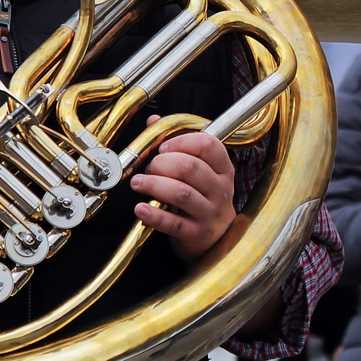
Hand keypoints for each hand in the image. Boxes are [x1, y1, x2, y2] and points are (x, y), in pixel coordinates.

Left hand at [131, 118, 236, 261]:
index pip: (208, 145)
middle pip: (190, 167)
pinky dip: (154, 215)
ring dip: (154, 185)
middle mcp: (221, 189)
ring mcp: (211, 213)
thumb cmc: (203, 198)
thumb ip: (177, 145)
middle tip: (149, 168)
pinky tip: (140, 209)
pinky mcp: (198, 234)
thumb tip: (153, 121)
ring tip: (137, 183)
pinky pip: (174, 223)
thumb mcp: (199, 171)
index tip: (162, 148)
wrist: (217, 239)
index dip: (181, 142)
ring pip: (181, 193)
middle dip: (162, 164)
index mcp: (223, 168)